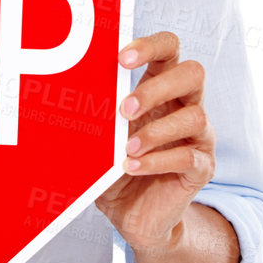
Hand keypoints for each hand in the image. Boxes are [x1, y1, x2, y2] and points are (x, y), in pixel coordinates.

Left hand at [94, 31, 215, 253]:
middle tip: (125, 109)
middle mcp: (186, 107)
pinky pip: (189, 157)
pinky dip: (157, 161)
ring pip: (195, 116)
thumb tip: (61, 95)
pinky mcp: (201, 168)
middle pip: (193, 73)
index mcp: (162, 89)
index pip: (170, 49)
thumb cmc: (113, 168)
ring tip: (126, 148)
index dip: (150, 46)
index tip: (121, 58)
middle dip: (157, 87)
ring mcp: (198, 137)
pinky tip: (132, 166)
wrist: (132, 216)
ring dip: (155, 131)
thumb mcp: (99, 137)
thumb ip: (93, 114)